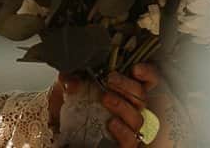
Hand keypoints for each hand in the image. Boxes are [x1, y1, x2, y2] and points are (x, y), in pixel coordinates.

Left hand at [46, 65, 185, 147]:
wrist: (61, 134)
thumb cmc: (70, 109)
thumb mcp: (66, 91)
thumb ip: (69, 80)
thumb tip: (72, 80)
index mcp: (121, 92)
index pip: (144, 82)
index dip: (147, 74)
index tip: (136, 68)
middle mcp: (128, 109)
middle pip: (142, 97)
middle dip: (128, 85)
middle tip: (110, 79)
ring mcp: (127, 128)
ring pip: (137, 118)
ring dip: (123, 105)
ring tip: (106, 98)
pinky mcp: (123, 145)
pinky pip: (131, 140)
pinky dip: (123, 130)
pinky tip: (111, 123)